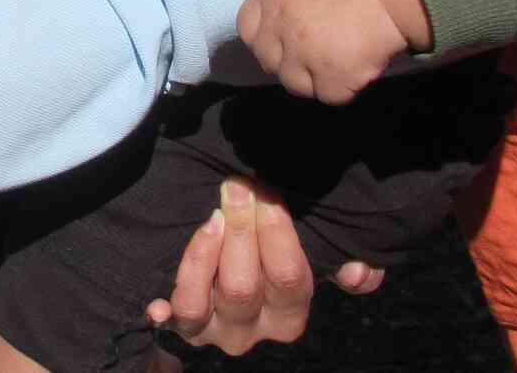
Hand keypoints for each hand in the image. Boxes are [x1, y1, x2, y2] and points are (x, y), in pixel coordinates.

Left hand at [146, 179, 339, 355]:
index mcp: (290, 313)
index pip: (288, 278)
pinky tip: (160, 295)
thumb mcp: (315, 251)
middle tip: (236, 186)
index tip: (265, 192)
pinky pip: (175, 318)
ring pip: (207, 302)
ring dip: (206, 253)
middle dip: (240, 230)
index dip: (276, 233)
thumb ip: (344, 258)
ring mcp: (216, 330)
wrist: (231, 264)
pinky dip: (168, 302)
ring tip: (213, 216)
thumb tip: (356, 272)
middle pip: (244, 287)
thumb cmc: (275, 250)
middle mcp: (255, 328)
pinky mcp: (185, 327)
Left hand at [240, 0, 413, 103]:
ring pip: (296, 85)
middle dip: (289, 62)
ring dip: (315, 79)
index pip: (247, 27)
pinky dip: (344, 87)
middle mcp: (280, 24)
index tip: (282, 41)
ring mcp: (303, 53)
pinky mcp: (331, 76)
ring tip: (339, 62)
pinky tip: (358, 68)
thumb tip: (282, 20)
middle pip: (268, 61)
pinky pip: (329, 96)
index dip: (265, 38)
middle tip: (316, 56)